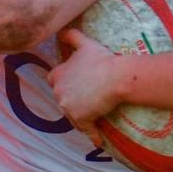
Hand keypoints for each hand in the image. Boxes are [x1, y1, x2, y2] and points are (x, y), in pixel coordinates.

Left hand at [48, 28, 121, 145]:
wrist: (116, 76)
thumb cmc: (102, 59)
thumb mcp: (86, 44)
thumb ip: (71, 36)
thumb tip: (61, 30)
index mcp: (57, 75)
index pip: (55, 81)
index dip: (66, 83)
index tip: (77, 85)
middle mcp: (58, 93)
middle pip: (63, 100)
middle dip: (73, 101)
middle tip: (88, 100)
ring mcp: (68, 107)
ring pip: (73, 116)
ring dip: (82, 117)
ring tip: (95, 117)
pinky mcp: (80, 119)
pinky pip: (86, 130)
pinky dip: (93, 135)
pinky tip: (99, 141)